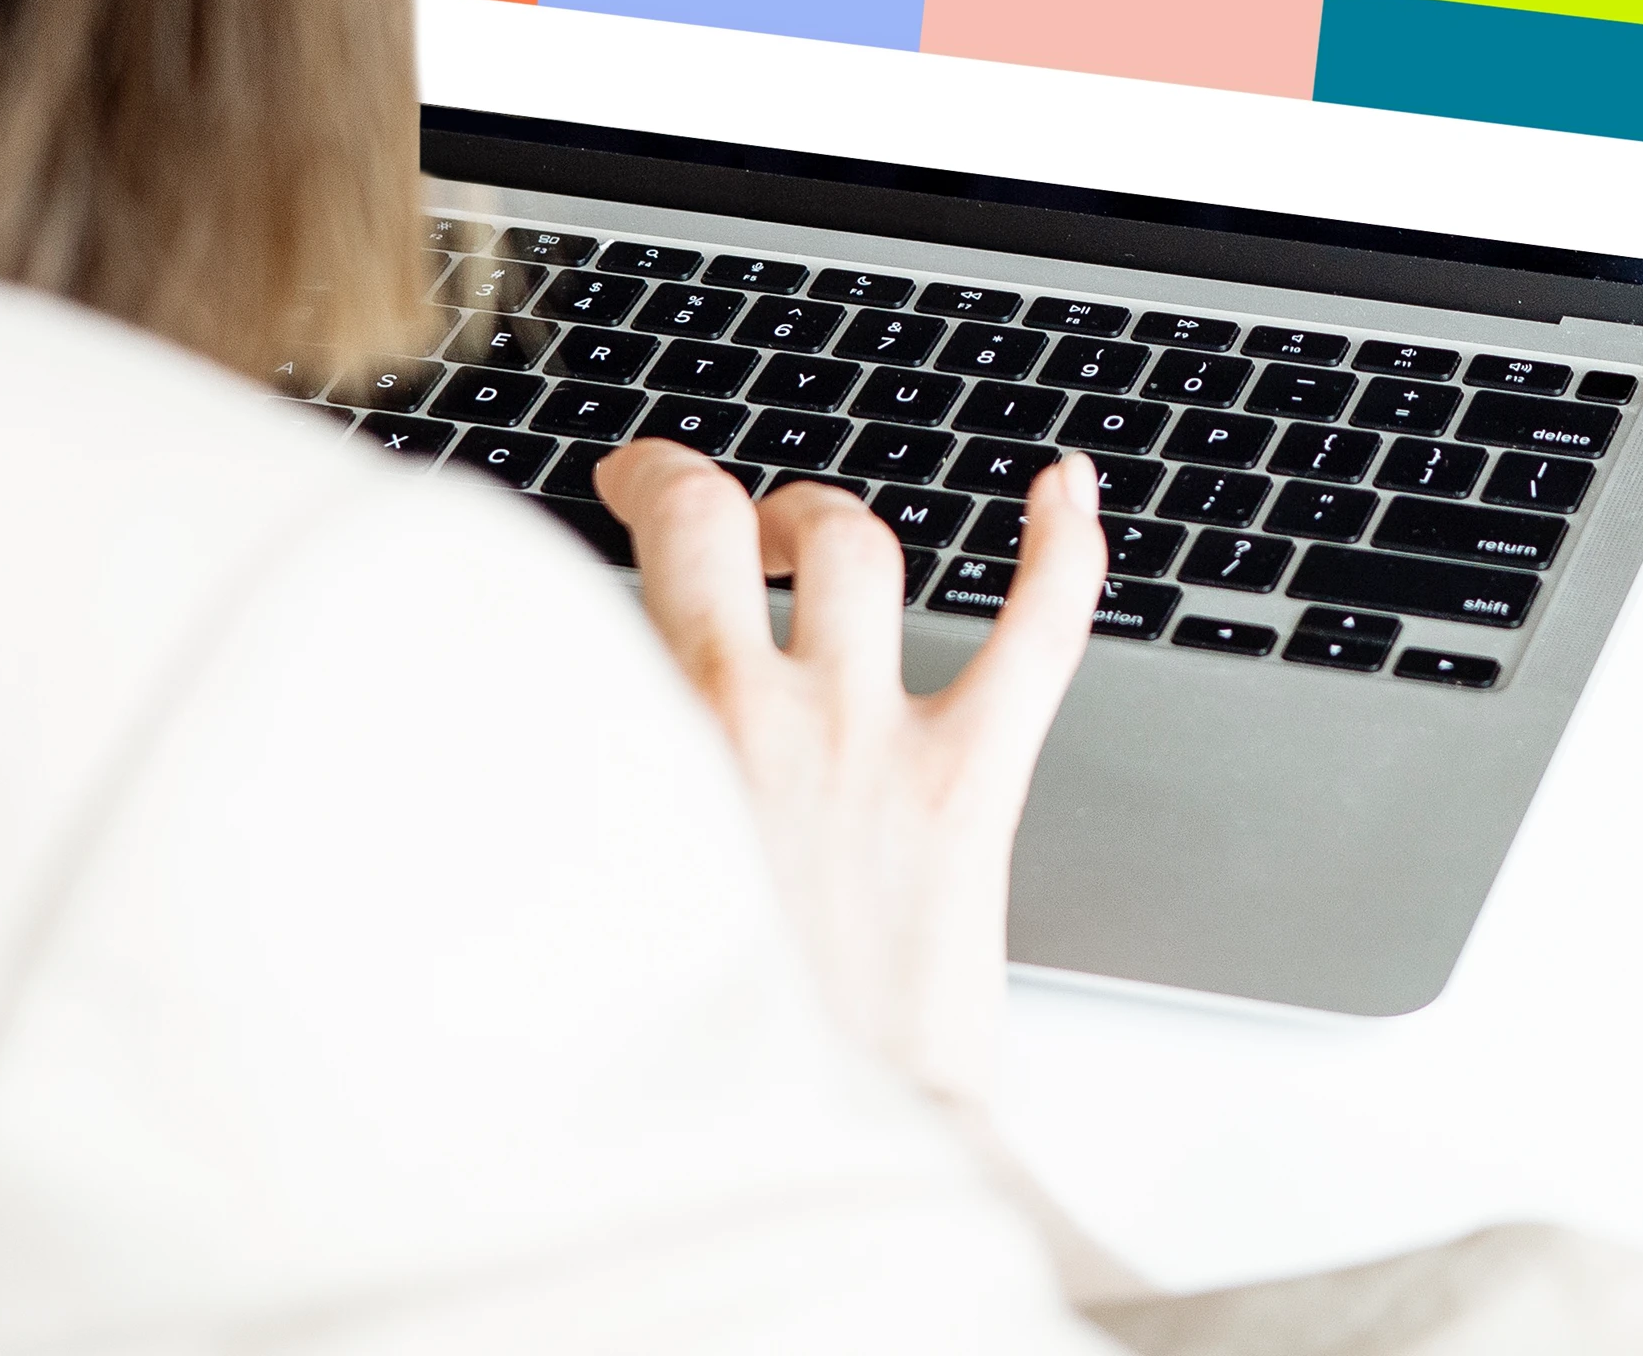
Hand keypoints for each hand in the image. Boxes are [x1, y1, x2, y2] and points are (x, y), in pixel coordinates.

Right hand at [591, 443, 1102, 1109]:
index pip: (638, 558)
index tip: (630, 486)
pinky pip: (1036, 634)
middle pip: (729, 525)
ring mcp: (871, 740)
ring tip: (814, 539)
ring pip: (858, 553)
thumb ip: (598, 788)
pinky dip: (1063, 551)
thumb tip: (575, 734)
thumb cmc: (690, 1054)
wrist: (798, 1157)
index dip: (640, 491)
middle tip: (698, 505)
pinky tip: (1068, 487)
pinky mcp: (970, 787)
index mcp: (651, 743)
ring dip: (831, 525)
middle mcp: (757, 718)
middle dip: (710, 494)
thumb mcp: (597, 900)